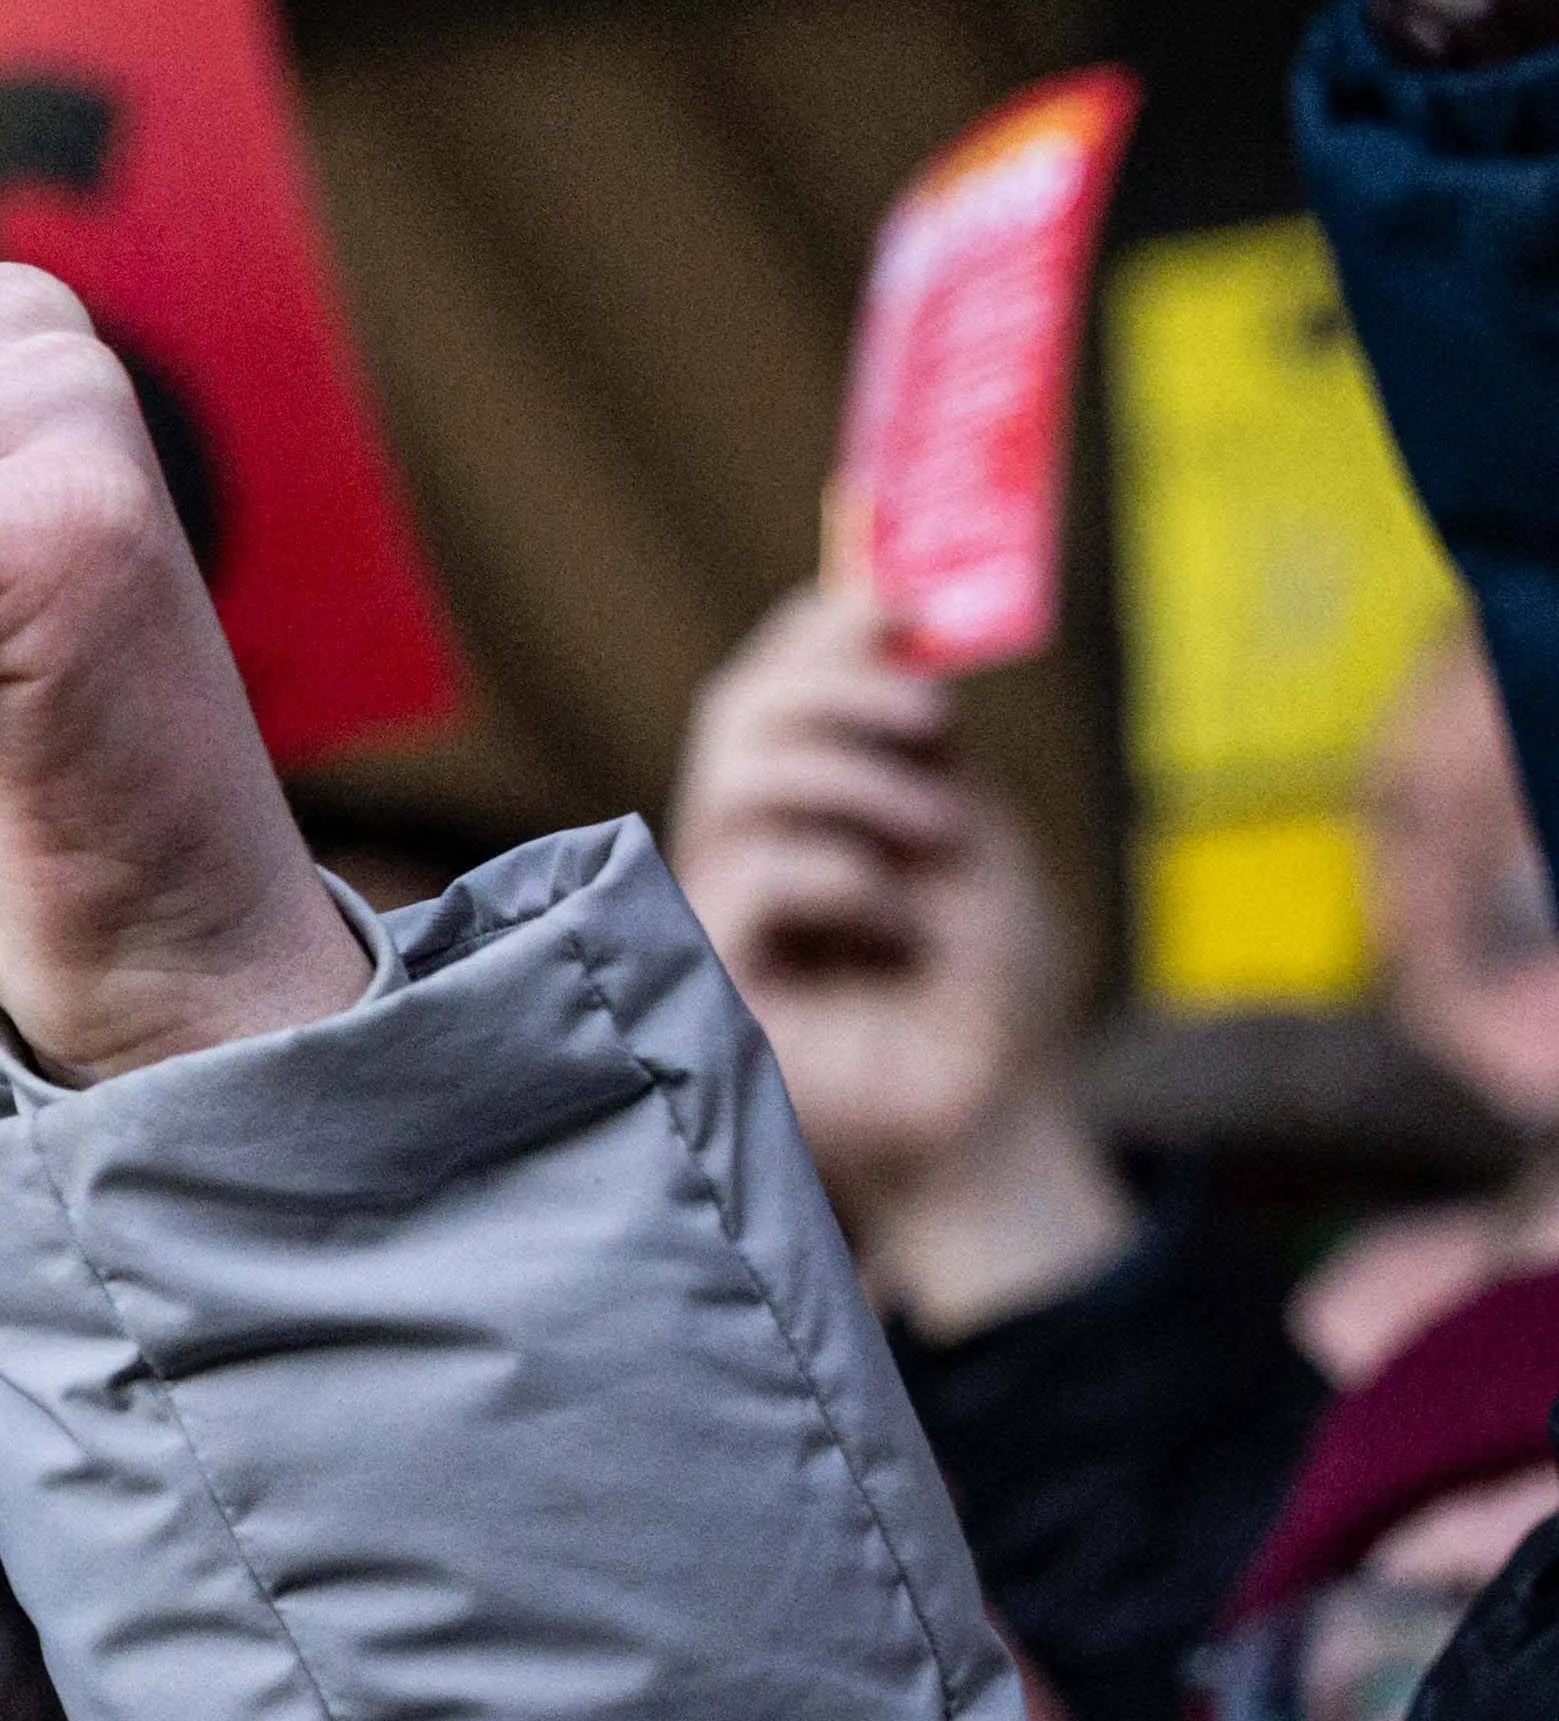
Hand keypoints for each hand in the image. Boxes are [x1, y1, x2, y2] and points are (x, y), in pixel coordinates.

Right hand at [670, 579, 1129, 1337]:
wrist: (1004, 1118)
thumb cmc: (987, 992)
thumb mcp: (969, 831)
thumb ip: (917, 735)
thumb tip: (885, 603)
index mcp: (797, 803)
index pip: (767, 684)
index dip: (814, 632)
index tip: (892, 602)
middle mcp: (741, 845)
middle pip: (736, 714)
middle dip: (835, 687)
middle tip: (933, 713)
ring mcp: (719, 909)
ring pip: (737, 778)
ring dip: (855, 779)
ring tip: (940, 831)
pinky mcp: (716, 979)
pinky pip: (753, 875)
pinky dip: (844, 874)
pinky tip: (901, 924)